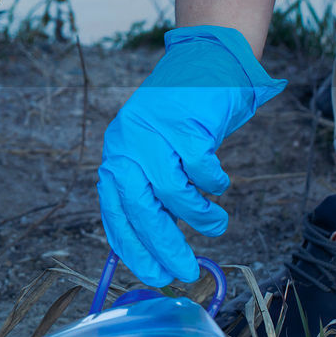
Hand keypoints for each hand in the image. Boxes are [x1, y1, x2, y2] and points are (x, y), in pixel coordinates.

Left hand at [97, 25, 284, 285]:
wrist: (207, 62)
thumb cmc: (183, 119)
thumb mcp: (155, 154)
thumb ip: (151, 191)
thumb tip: (155, 246)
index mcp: (117, 154)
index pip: (115, 210)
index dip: (132, 246)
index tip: (152, 274)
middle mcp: (128, 142)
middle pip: (140, 207)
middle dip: (163, 245)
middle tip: (184, 270)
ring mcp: (155, 130)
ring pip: (173, 191)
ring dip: (199, 216)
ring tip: (216, 223)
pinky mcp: (184, 122)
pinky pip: (200, 169)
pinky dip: (213, 184)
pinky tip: (219, 184)